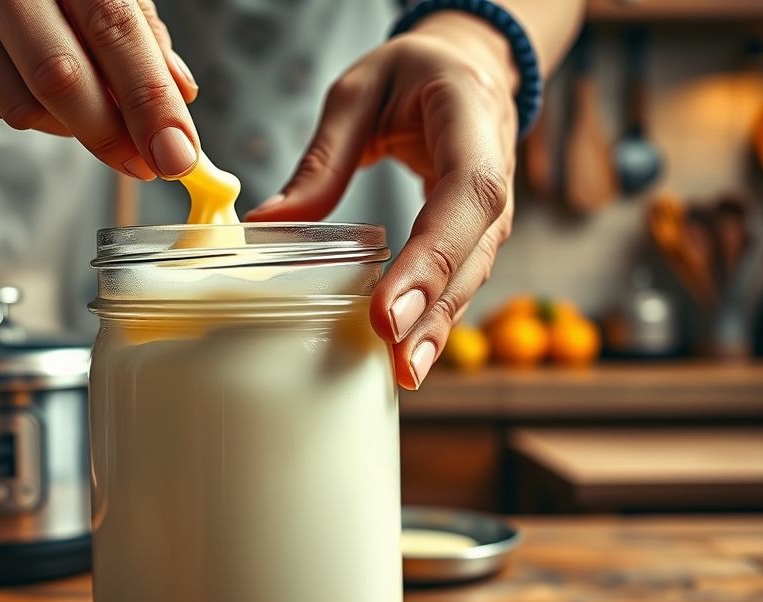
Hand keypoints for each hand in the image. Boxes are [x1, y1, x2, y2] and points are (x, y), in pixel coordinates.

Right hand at [0, 0, 199, 178]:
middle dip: (110, 135)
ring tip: (93, 108)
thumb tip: (179, 100)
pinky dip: (34, 113)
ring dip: (70, 126)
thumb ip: (143, 36)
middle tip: (144, 163)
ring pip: (22, 106)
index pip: (112, 32)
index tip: (176, 158)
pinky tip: (45, 88)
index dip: (148, 103)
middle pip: (59, 79)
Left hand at [246, 12, 519, 389]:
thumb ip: (321, 159)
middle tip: (395, 361)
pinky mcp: (475, 237)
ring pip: (470, 277)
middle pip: (472, 254)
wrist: (470, 68)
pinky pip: (459, 280)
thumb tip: (267, 223)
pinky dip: (436, 317)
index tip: (388, 310)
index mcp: (472, 125)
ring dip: (438, 327)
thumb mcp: (360, 93)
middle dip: (434, 311)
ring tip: (402, 373)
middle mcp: (495, 176)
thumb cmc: (415, 73)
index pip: (465, 197)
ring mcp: (492, 213)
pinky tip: (408, 355)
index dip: (431, 258)